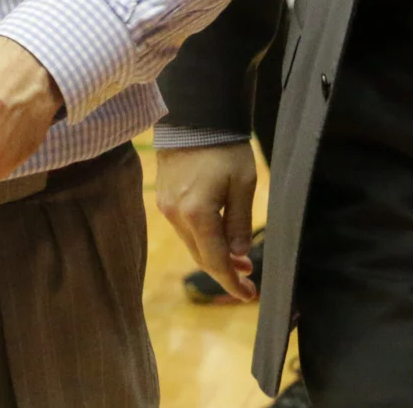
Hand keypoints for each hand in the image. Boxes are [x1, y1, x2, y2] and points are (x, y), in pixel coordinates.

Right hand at [156, 141, 259, 300]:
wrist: (195, 116)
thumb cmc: (225, 148)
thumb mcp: (243, 184)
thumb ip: (240, 223)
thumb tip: (238, 256)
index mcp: (197, 214)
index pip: (215, 261)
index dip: (232, 283)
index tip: (248, 296)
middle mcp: (176, 216)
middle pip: (201, 256)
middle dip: (225, 271)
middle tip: (249, 278)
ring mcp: (166, 208)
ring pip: (192, 244)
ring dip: (214, 254)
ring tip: (239, 258)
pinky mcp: (164, 198)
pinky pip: (184, 229)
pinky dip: (202, 238)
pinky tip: (218, 236)